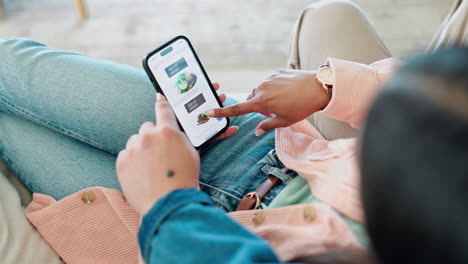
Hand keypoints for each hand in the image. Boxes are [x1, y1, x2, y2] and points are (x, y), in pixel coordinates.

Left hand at [116, 93, 199, 215]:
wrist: (169, 203)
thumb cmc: (184, 180)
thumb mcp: (192, 154)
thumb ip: (180, 139)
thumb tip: (174, 133)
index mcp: (168, 131)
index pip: (163, 108)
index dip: (162, 102)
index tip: (159, 97)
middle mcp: (148, 136)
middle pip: (147, 128)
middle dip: (152, 137)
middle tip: (159, 153)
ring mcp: (133, 149)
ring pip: (135, 142)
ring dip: (141, 150)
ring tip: (150, 168)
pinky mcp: (121, 162)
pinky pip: (125, 155)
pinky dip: (131, 162)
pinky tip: (142, 174)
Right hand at [205, 69, 328, 135]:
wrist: (319, 87)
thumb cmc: (302, 107)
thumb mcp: (285, 121)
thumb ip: (267, 126)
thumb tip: (257, 131)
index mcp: (261, 103)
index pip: (238, 109)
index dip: (222, 111)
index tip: (208, 112)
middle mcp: (262, 89)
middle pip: (251, 99)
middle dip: (257, 106)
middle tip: (272, 112)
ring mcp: (269, 78)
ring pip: (260, 90)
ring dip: (266, 96)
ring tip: (284, 100)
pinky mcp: (277, 72)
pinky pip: (270, 81)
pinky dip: (275, 87)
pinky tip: (288, 91)